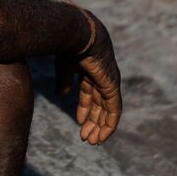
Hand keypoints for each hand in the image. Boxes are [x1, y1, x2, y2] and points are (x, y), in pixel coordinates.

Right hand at [56, 13, 121, 144]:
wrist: (77, 34)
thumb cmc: (68, 45)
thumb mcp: (64, 66)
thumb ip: (64, 81)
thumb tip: (62, 95)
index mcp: (90, 70)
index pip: (90, 94)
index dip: (84, 109)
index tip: (79, 123)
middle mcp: (102, 77)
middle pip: (99, 104)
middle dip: (93, 121)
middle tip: (85, 138)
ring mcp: (109, 82)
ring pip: (107, 110)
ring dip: (100, 127)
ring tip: (92, 141)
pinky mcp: (112, 86)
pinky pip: (114, 110)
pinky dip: (110, 123)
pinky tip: (104, 135)